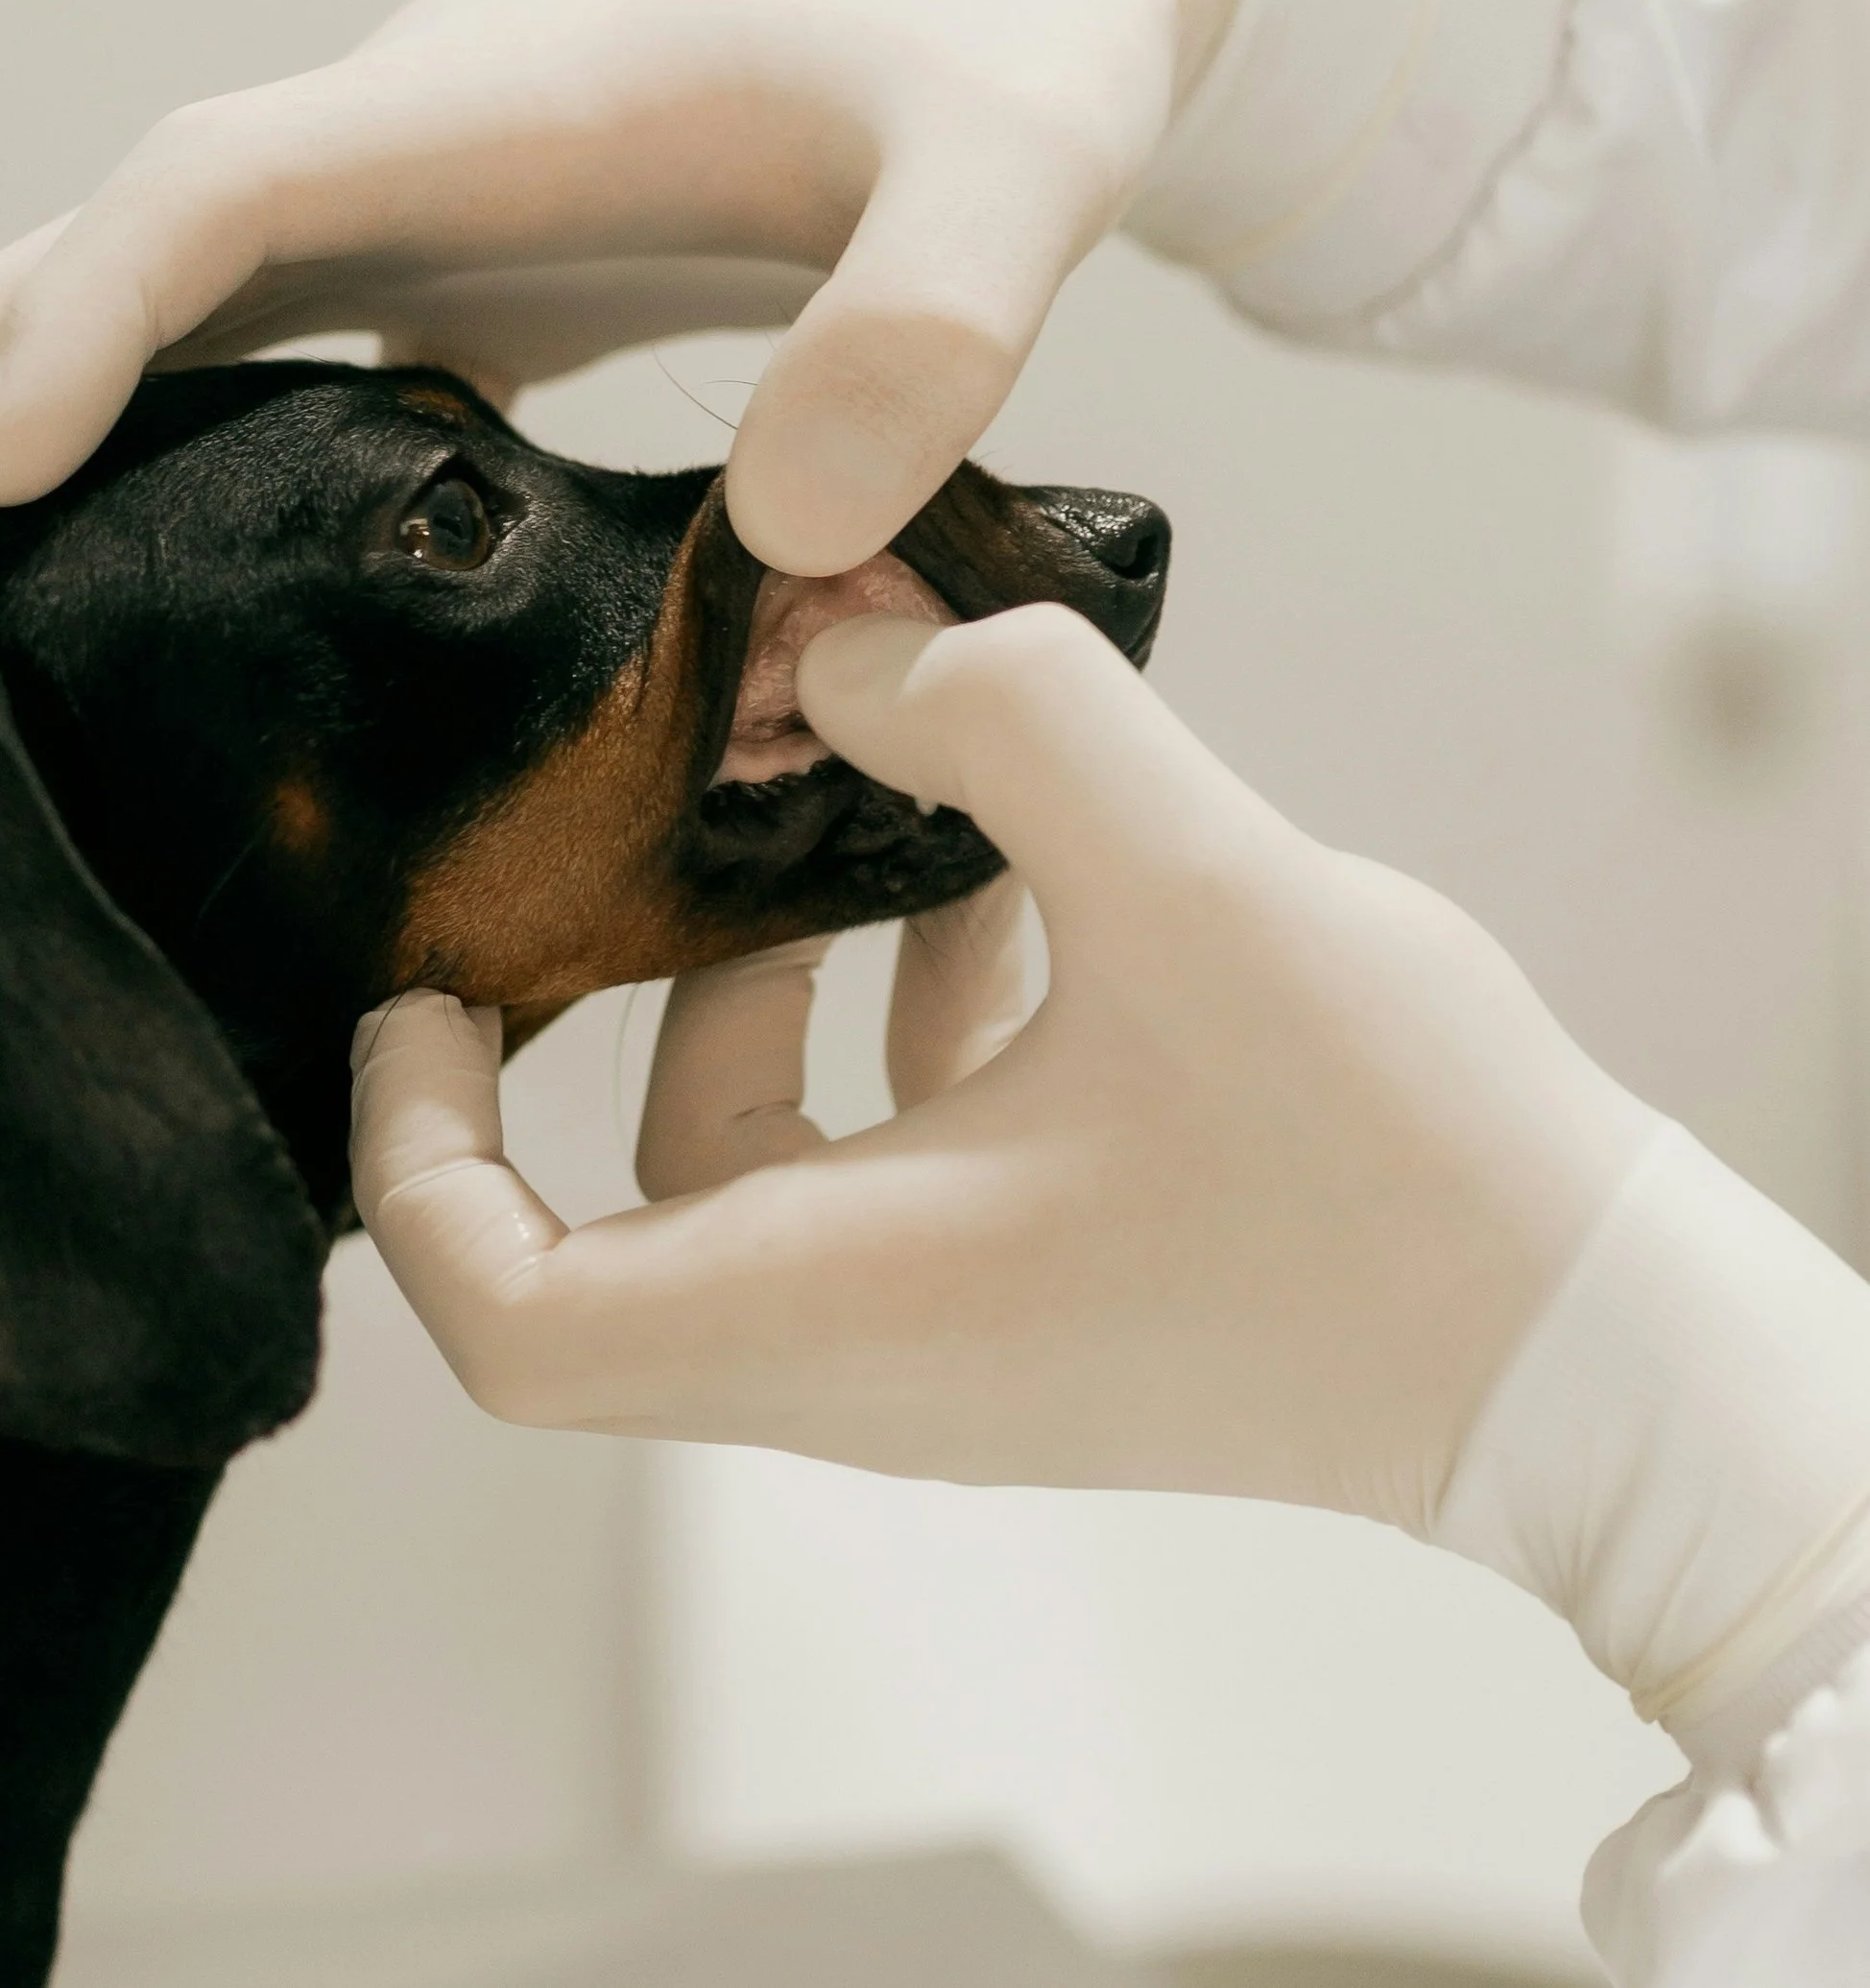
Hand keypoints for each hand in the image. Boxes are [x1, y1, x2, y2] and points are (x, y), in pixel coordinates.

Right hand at [0, 0, 1240, 575]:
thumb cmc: (1020, 45)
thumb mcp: (1023, 172)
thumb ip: (929, 330)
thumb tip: (785, 541)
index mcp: (507, 95)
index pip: (228, 188)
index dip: (101, 320)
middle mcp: (442, 133)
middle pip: (146, 228)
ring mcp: (462, 195)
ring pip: (201, 286)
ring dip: (52, 388)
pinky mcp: (507, 259)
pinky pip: (307, 339)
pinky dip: (202, 424)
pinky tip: (162, 536)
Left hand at [348, 605, 1657, 1528]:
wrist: (1588, 1357)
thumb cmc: (1398, 1177)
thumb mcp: (1192, 888)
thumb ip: (1011, 719)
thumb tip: (874, 646)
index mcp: (835, 1309)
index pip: (507, 1318)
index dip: (416, 1161)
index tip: (424, 997)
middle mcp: (862, 1356)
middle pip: (622, 1217)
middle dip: (630, 1003)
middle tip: (672, 840)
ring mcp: (951, 1337)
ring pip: (769, 1170)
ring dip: (786, 994)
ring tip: (881, 830)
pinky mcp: (1040, 1294)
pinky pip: (899, 1161)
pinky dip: (907, 1026)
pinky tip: (1009, 895)